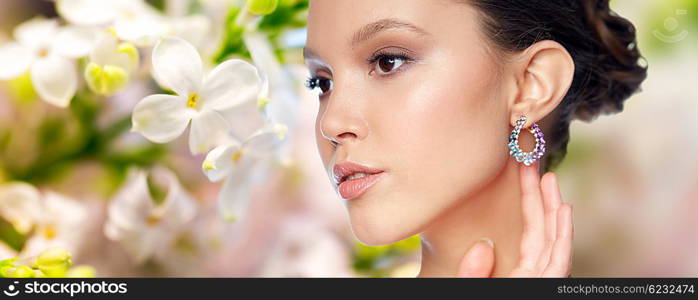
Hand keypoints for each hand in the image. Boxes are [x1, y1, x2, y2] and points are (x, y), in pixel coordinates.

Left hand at [457, 162, 573, 276]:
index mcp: (522, 273)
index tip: (523, 174)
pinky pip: (559, 260)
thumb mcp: (472, 287)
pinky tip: (564, 209)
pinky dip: (563, 234)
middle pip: (542, 228)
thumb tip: (483, 245)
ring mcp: (544, 280)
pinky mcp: (548, 285)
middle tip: (533, 163)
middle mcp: (537, 274)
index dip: (528, 201)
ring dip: (553, 207)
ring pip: (553, 239)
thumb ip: (473, 272)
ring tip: (549, 178)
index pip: (529, 231)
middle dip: (540, 195)